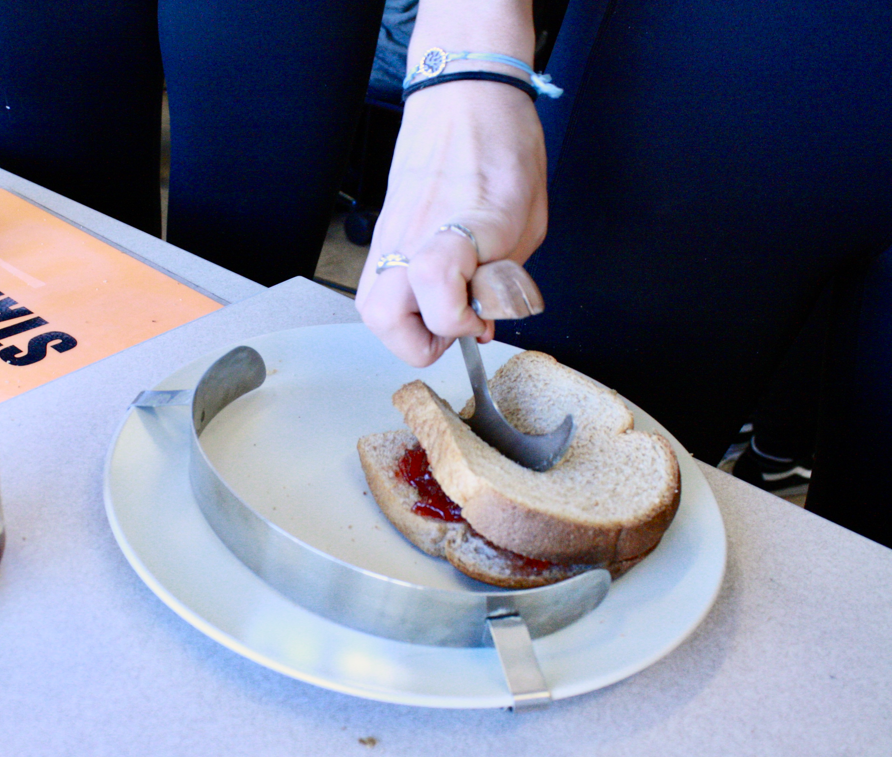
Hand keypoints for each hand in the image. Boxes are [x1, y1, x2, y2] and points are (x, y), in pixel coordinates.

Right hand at [355, 79, 547, 366]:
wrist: (465, 97)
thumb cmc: (504, 150)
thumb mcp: (530, 223)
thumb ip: (506, 279)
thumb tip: (484, 319)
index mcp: (465, 226)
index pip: (437, 287)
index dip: (460, 321)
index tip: (482, 321)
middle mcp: (417, 235)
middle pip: (383, 316)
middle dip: (420, 342)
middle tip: (453, 330)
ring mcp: (392, 235)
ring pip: (371, 307)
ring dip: (403, 327)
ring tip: (438, 314)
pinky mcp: (383, 233)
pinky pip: (375, 284)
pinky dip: (398, 303)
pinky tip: (427, 291)